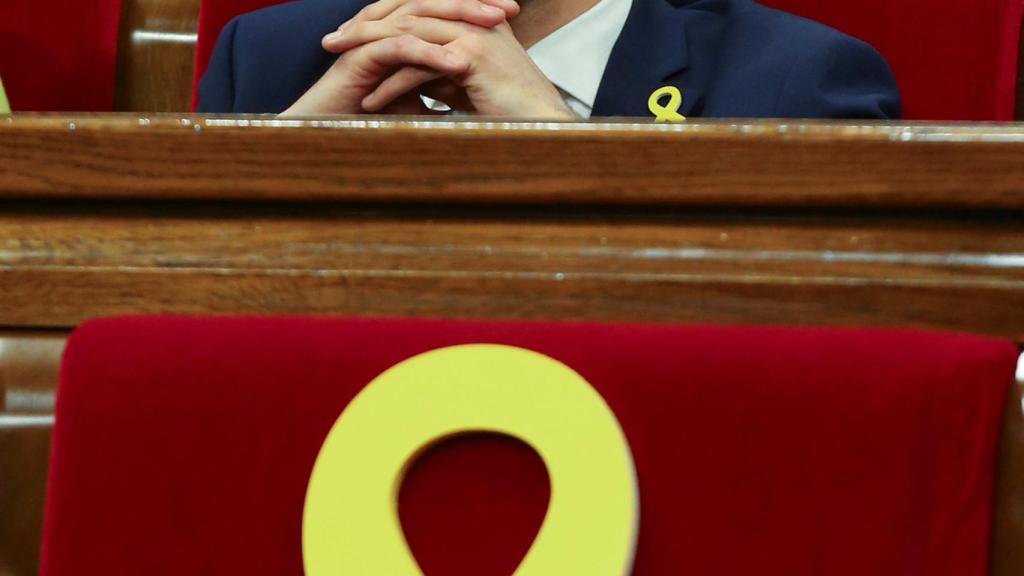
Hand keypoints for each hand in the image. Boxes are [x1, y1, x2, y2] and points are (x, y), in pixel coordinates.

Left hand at [322, 1, 574, 118]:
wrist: (543, 125)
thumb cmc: (508, 109)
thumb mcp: (465, 82)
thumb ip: (438, 69)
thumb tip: (407, 73)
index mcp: (472, 17)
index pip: (416, 5)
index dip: (381, 16)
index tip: (350, 34)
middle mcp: (473, 17)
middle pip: (406, 11)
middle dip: (365, 25)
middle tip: (332, 41)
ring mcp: (473, 32)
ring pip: (406, 33)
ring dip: (366, 47)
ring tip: (338, 62)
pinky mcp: (470, 56)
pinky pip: (417, 65)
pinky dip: (390, 84)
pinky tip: (370, 100)